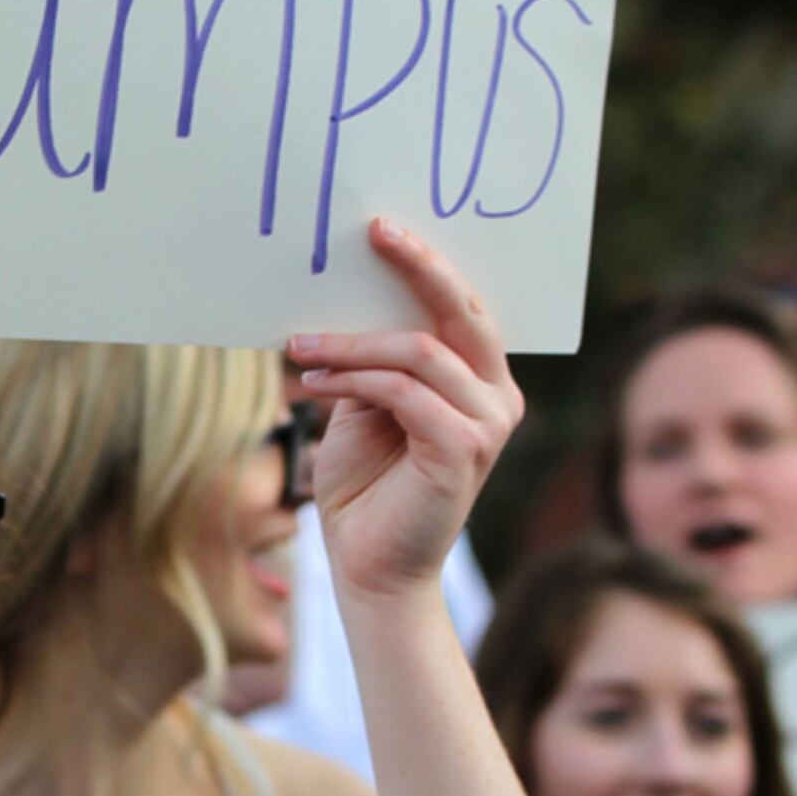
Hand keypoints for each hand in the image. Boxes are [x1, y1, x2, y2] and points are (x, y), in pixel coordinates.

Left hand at [285, 218, 521, 600]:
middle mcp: (497, 397)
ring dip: (350, 344)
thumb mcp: (366, 405)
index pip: (461, 308)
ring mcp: (487, 423)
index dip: (426, 265)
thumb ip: (371, 358)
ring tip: (299, 347)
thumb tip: (340, 297)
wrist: (370, 567)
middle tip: (373, 233)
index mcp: (480, 381)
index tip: (380, 229)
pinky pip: (404, 392)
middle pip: (460, 313)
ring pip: (417, 352)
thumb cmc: (365, 485)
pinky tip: (313, 385)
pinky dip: (354, 380)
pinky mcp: (464, 449)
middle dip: (416, 268)